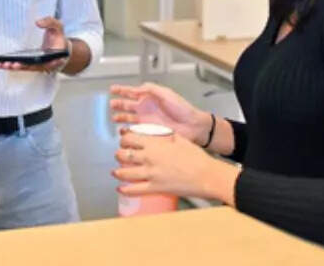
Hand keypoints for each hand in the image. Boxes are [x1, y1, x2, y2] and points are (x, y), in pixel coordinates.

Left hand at [0, 18, 68, 72]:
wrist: (59, 45)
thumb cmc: (58, 37)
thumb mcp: (57, 26)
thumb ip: (50, 22)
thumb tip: (38, 22)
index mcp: (55, 55)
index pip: (49, 61)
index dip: (42, 63)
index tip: (33, 63)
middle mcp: (46, 62)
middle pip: (33, 66)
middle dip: (23, 66)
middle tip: (13, 64)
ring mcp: (37, 64)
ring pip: (25, 68)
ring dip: (14, 67)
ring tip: (3, 65)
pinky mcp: (30, 64)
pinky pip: (20, 66)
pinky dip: (11, 66)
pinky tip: (0, 64)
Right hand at [109, 83, 207, 143]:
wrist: (192, 126)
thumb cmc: (182, 108)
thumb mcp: (166, 93)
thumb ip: (151, 89)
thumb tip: (137, 88)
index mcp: (150, 98)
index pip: (132, 92)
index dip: (122, 90)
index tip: (112, 89)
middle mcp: (146, 109)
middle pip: (127, 105)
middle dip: (118, 104)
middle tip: (111, 105)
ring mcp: (146, 121)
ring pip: (128, 118)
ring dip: (120, 117)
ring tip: (114, 118)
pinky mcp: (148, 132)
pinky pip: (134, 130)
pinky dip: (127, 130)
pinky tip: (123, 130)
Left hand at [111, 129, 239, 202]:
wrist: (206, 175)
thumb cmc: (196, 157)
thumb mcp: (180, 138)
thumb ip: (165, 134)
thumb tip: (157, 132)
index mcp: (155, 144)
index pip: (130, 138)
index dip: (124, 139)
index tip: (124, 140)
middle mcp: (149, 158)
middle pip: (123, 155)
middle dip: (119, 155)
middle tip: (119, 155)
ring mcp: (151, 174)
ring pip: (124, 173)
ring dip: (118, 172)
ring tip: (116, 172)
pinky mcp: (155, 188)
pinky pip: (134, 190)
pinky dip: (125, 190)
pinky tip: (121, 189)